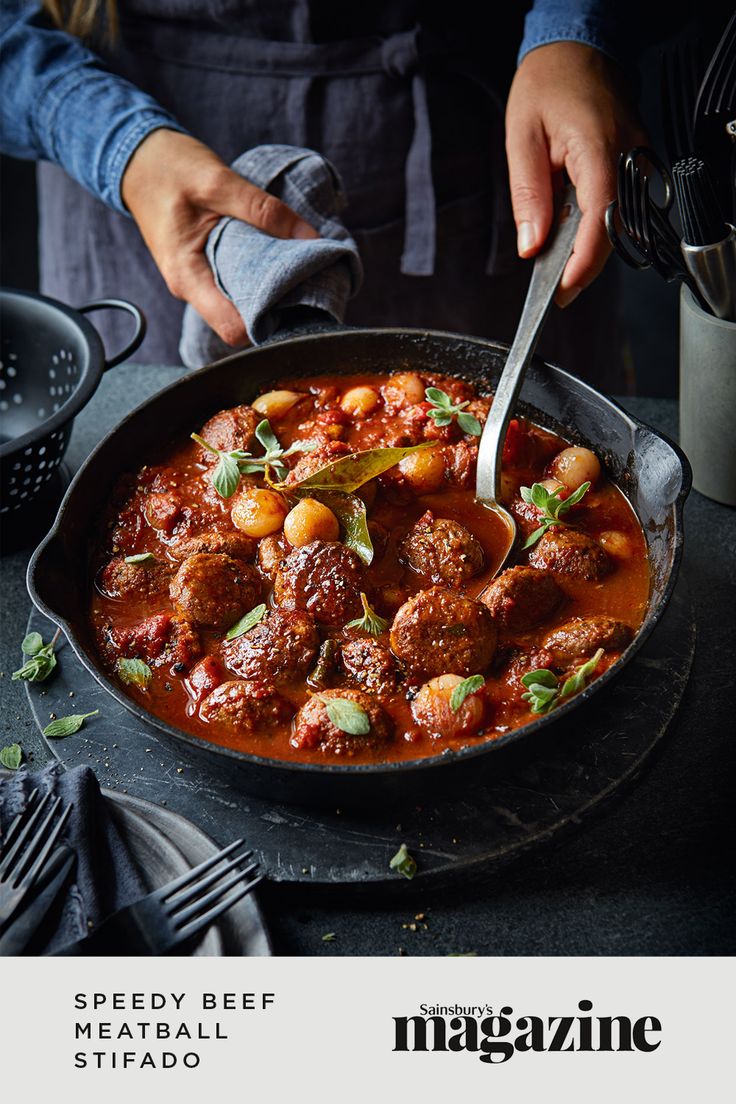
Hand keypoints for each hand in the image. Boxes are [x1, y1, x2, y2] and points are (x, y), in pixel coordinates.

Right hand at [121, 130, 317, 343]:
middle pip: (240, 320)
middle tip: (306, 280)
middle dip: (274, 305)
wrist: (138, 159)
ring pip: (239, 303)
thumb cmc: (168, 167)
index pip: (232, 328)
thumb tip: (308, 237)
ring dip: (266, 289)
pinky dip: (256, 274)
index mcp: (187, 276)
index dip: (267, 321)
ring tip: (294, 265)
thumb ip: (262, 210)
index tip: (297, 298)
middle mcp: (190, 288)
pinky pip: (234, 284)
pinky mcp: (203, 269)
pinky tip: (274, 256)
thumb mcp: (218, 180)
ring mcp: (196, 281)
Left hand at [505, 42, 646, 305]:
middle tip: (554, 289)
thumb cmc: (548, 84)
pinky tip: (572, 232)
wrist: (577, 48)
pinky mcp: (636, 162)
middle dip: (584, 264)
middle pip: (614, 228)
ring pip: (619, 221)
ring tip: (557, 262)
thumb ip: (529, 196)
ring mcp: (637, 159)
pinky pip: (619, 205)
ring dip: (590, 247)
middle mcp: (628, 156)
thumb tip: (532, 246)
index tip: (563, 291)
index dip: (583, 262)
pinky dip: (596, 226)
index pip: (601, 219)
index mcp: (598, 148)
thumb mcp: (522, 139)